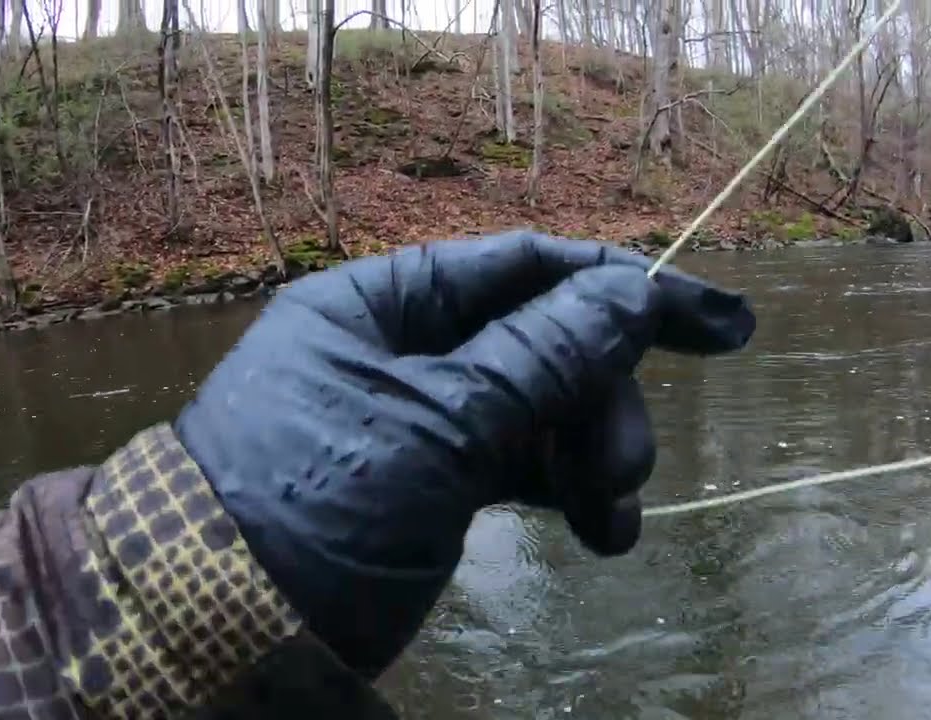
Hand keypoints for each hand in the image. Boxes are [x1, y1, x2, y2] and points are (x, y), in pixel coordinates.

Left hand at [174, 231, 755, 676]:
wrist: (215, 635)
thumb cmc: (318, 507)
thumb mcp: (439, 428)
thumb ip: (542, 358)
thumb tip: (630, 293)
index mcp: (380, 303)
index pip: (522, 267)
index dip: (620, 287)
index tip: (716, 321)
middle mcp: (399, 348)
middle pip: (539, 343)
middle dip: (600, 401)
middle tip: (629, 469)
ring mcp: (414, 417)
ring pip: (535, 410)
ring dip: (588, 457)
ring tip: (615, 520)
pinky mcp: (424, 481)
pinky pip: (512, 464)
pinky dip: (558, 492)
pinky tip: (600, 532)